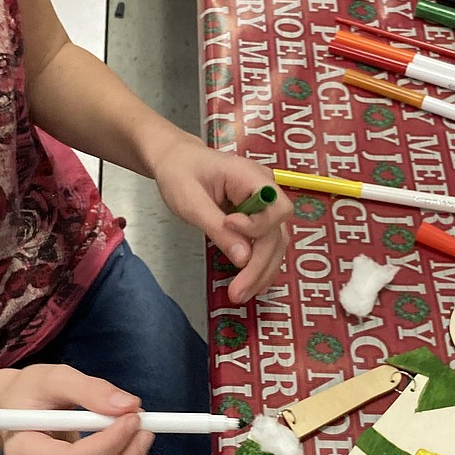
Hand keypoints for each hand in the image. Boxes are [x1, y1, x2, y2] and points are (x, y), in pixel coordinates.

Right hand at [0, 363, 151, 454]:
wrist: (13, 409)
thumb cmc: (29, 392)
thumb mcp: (54, 378)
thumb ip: (90, 389)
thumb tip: (129, 405)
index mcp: (22, 452)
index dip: (107, 444)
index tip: (133, 418)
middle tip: (145, 432)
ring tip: (140, 434)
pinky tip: (126, 444)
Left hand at [151, 134, 291, 303]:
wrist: (177, 161)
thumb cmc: (181, 172)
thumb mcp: (191, 201)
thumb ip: (217, 229)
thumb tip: (244, 259)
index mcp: (251, 176)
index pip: (275, 208)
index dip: (257, 227)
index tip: (227, 227)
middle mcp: (266, 189)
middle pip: (278, 232)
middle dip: (260, 264)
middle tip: (239, 291)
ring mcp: (264, 203)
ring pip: (276, 242)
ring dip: (262, 270)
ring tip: (242, 294)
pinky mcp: (257, 217)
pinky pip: (265, 242)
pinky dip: (258, 264)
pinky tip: (250, 283)